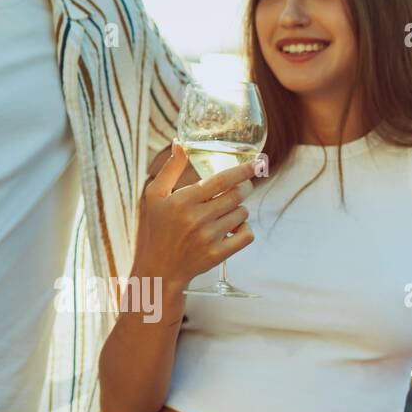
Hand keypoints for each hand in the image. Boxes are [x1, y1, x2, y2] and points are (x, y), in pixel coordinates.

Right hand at [136, 144, 256, 289]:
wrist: (161, 267)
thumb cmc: (158, 227)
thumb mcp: (155, 195)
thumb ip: (170, 169)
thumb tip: (179, 143)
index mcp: (182, 200)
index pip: (221, 180)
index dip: (242, 170)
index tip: (257, 163)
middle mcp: (196, 218)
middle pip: (237, 195)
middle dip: (243, 189)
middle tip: (239, 189)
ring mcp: (208, 237)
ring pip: (242, 214)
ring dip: (239, 210)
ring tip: (225, 214)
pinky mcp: (218, 254)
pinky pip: (247, 235)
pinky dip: (245, 230)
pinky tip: (233, 229)